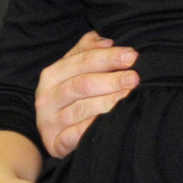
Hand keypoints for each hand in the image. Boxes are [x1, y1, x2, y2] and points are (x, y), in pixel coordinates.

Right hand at [35, 31, 138, 158]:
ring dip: (107, 102)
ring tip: (129, 97)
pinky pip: (74, 136)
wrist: (52, 132)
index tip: (132, 56)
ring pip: (81, 109)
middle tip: (135, 78)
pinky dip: (91, 128)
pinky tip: (110, 122)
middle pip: (81, 84)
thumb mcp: (74, 71)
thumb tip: (105, 40)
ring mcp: (49, 121)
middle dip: (111, 80)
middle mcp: (47, 97)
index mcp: (52, 75)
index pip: (81, 61)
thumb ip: (86, 51)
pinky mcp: (54, 143)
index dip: (108, 57)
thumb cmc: (70, 96)